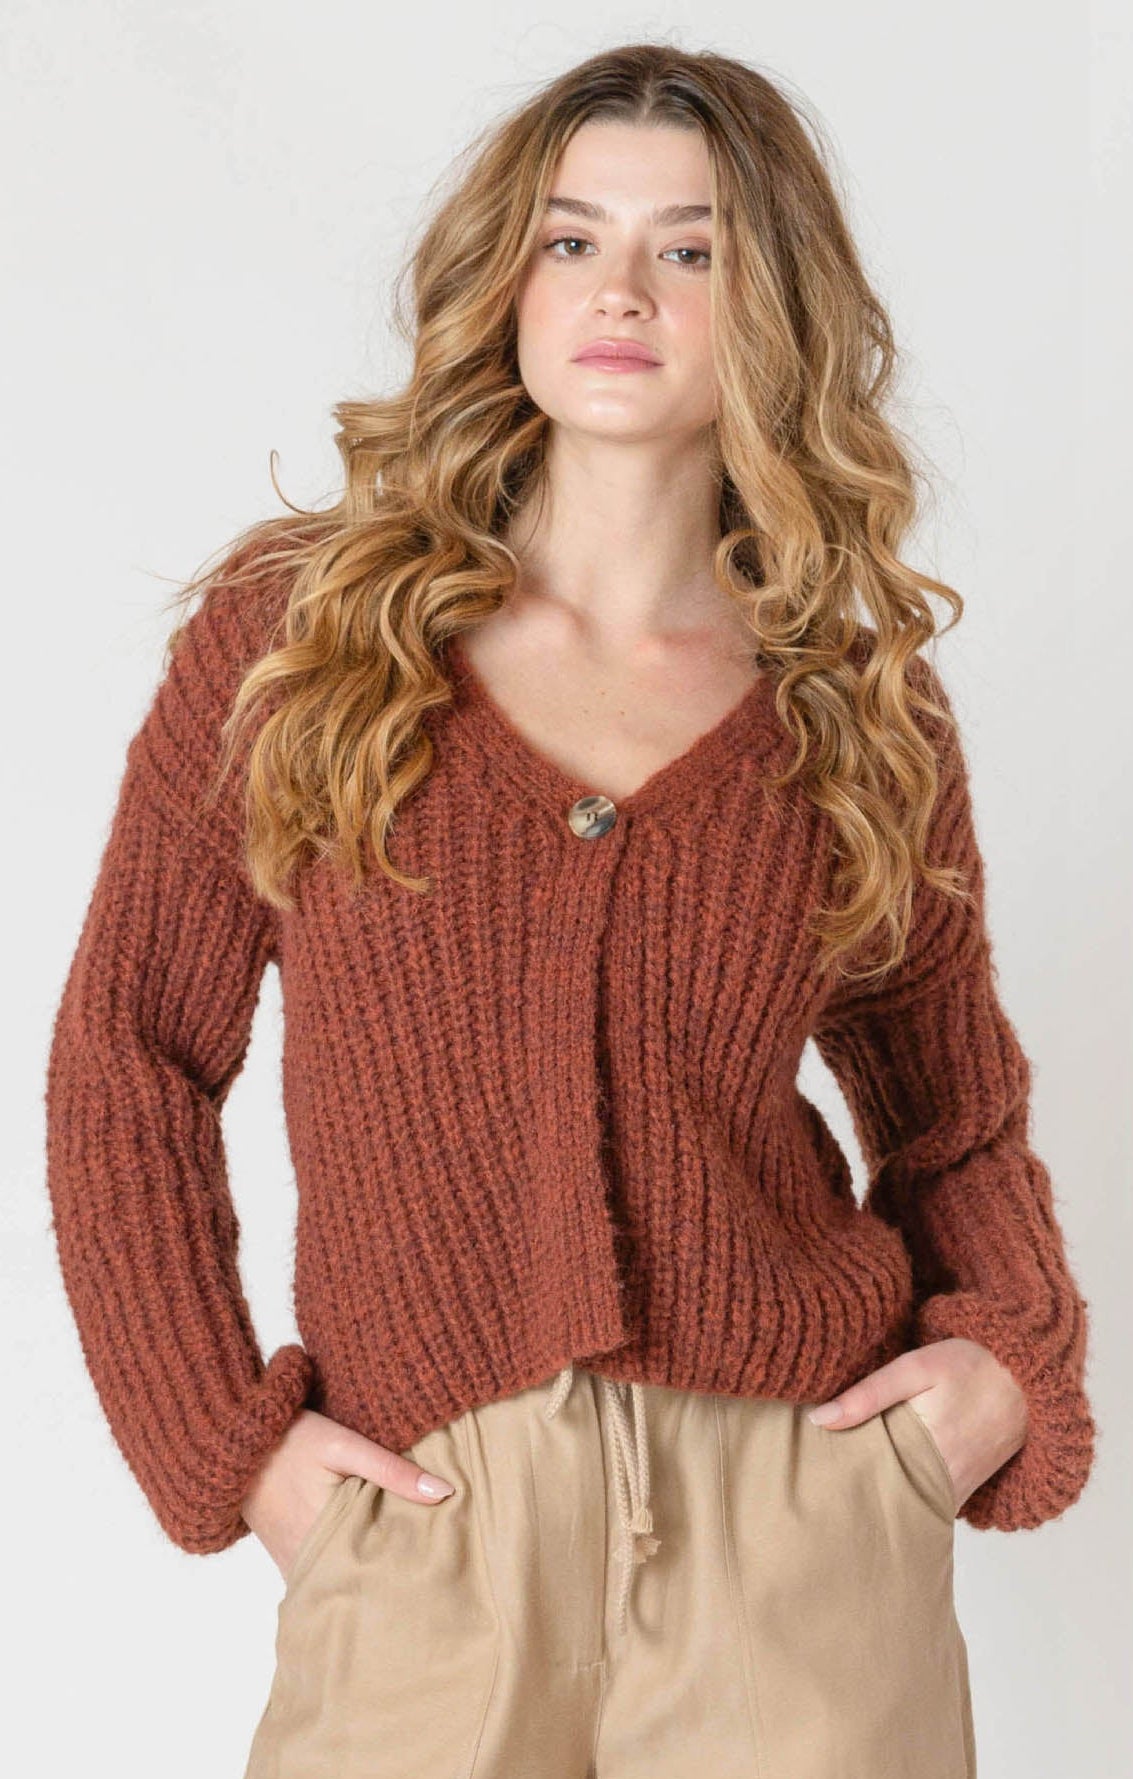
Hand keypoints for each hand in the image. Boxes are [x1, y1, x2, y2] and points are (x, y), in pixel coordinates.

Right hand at [240, 1409, 456, 1580]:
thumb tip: (445, 1492)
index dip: (406, 1570)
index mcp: (324, 1535)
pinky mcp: (284, 1556)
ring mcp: (291, 1561)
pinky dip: (340, 1571)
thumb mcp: (344, 1445)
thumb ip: (393, 1470)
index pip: (376, 1569)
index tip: (437, 1571)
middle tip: (428, 1578)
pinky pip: (318, 1574)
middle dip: (389, 1582)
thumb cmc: (291, 1439)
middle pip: (357, 1581)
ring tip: (404, 1574)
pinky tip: (365, 1562)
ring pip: (336, 1582)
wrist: (235, 1440)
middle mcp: (305, 1559)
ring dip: (364, 1577)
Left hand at [806, 1337, 1029, 1511]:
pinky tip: (882, 1479)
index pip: (872, 1487)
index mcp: (929, 1455)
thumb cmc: (973, 1365)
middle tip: (818, 1484)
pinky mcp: (967, 1489)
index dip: (840, 1485)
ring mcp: (959, 1491)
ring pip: (908, 1506)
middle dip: (855, 1495)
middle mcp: (946, 1484)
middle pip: (887, 1502)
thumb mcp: (918, 1367)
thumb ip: (869, 1394)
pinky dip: (906, 1494)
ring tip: (843, 1483)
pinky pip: (929, 1502)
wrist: (1031, 1376)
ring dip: (881, 1496)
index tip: (812, 1480)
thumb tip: (818, 1420)